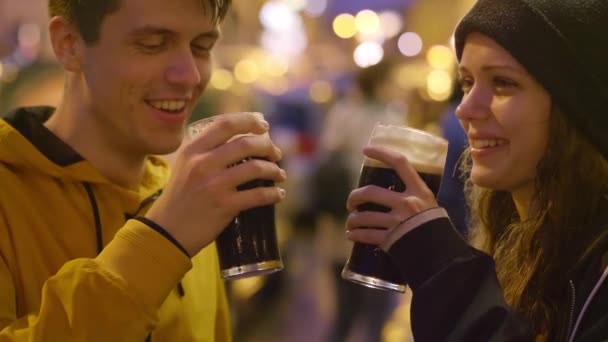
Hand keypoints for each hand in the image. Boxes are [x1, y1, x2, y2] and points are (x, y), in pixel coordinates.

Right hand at [146, 113, 286, 255]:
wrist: (168, 231)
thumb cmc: (180, 197)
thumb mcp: (184, 165)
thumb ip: (205, 150)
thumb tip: (240, 138)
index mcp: (192, 149)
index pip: (225, 124)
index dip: (249, 120)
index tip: (264, 125)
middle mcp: (202, 163)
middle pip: (245, 144)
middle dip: (267, 146)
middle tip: (276, 153)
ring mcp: (214, 185)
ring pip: (255, 168)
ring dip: (274, 170)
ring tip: (280, 174)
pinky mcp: (224, 206)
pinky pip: (257, 195)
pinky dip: (273, 194)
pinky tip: (278, 194)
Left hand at [345, 145, 437, 245]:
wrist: (444, 255)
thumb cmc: (438, 229)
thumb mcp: (431, 206)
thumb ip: (414, 198)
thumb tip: (396, 193)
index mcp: (419, 191)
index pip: (400, 163)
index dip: (382, 153)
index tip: (366, 149)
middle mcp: (407, 203)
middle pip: (370, 192)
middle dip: (355, 197)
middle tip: (351, 203)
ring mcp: (398, 221)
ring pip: (364, 217)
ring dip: (352, 221)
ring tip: (351, 223)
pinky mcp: (391, 239)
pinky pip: (366, 235)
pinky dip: (355, 235)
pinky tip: (352, 236)